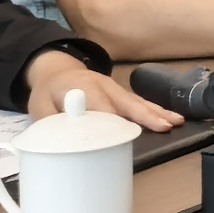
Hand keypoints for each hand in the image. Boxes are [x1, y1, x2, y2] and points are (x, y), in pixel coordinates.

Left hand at [22, 51, 185, 133]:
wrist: (57, 72)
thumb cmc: (49, 93)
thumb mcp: (38, 107)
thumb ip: (49, 122)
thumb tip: (63, 141)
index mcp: (81, 87)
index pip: (98, 105)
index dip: (110, 119)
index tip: (122, 134)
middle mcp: (103, 85)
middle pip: (126, 101)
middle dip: (144, 115)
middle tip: (163, 127)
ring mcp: (115, 88)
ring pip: (137, 101)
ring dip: (157, 112)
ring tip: (175, 122)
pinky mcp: (122, 95)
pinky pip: (141, 102)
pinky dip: (157, 110)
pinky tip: (173, 118)